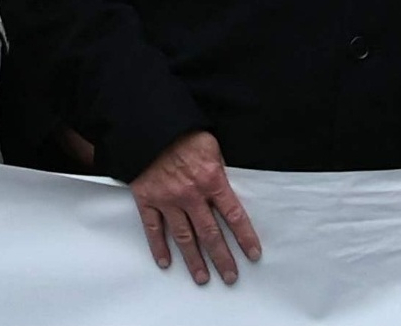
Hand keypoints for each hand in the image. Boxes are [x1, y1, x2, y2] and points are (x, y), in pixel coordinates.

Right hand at [131, 129, 262, 284]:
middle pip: (210, 234)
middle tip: (230, 277)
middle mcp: (191, 195)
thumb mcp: (211, 145)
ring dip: (194, 260)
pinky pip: (153, 228)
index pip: (233, 215)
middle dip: (222, 258)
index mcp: (211, 179)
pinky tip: (166, 263)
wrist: (148, 123)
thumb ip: (219, 169)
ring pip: (184, 237)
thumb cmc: (183, 131)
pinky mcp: (147, 199)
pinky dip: (159, 247)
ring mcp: (167, 200)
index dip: (245, 237)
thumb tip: (227, 189)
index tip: (253, 255)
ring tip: (203, 278)